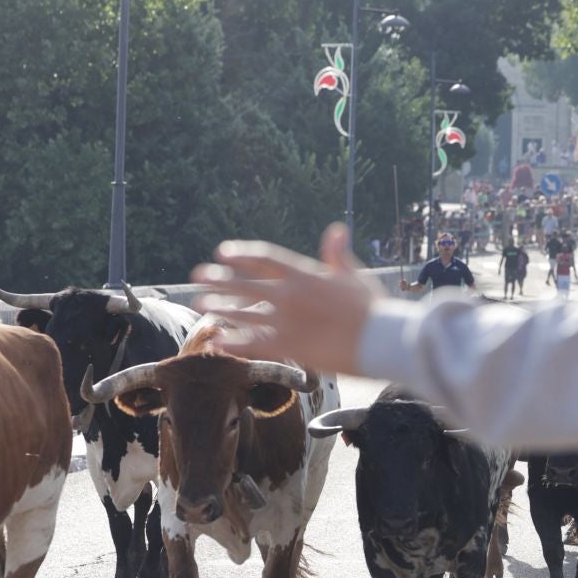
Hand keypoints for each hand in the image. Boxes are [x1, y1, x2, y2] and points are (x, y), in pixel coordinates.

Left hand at [193, 224, 377, 374]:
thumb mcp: (354, 276)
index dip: (242, 253)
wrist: (380, 340)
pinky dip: (233, 342)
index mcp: (305, 273)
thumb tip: (335, 230)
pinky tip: (218, 340)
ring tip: (201, 303)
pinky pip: (252, 343)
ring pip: (243, 312)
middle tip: (198, 274)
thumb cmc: (372, 309)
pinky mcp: (288, 346)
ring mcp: (286, 320)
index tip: (223, 251)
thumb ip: (338, 255)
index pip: (265, 257)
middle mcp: (290, 294)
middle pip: (245, 283)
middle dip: (219, 278)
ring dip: (220, 306)